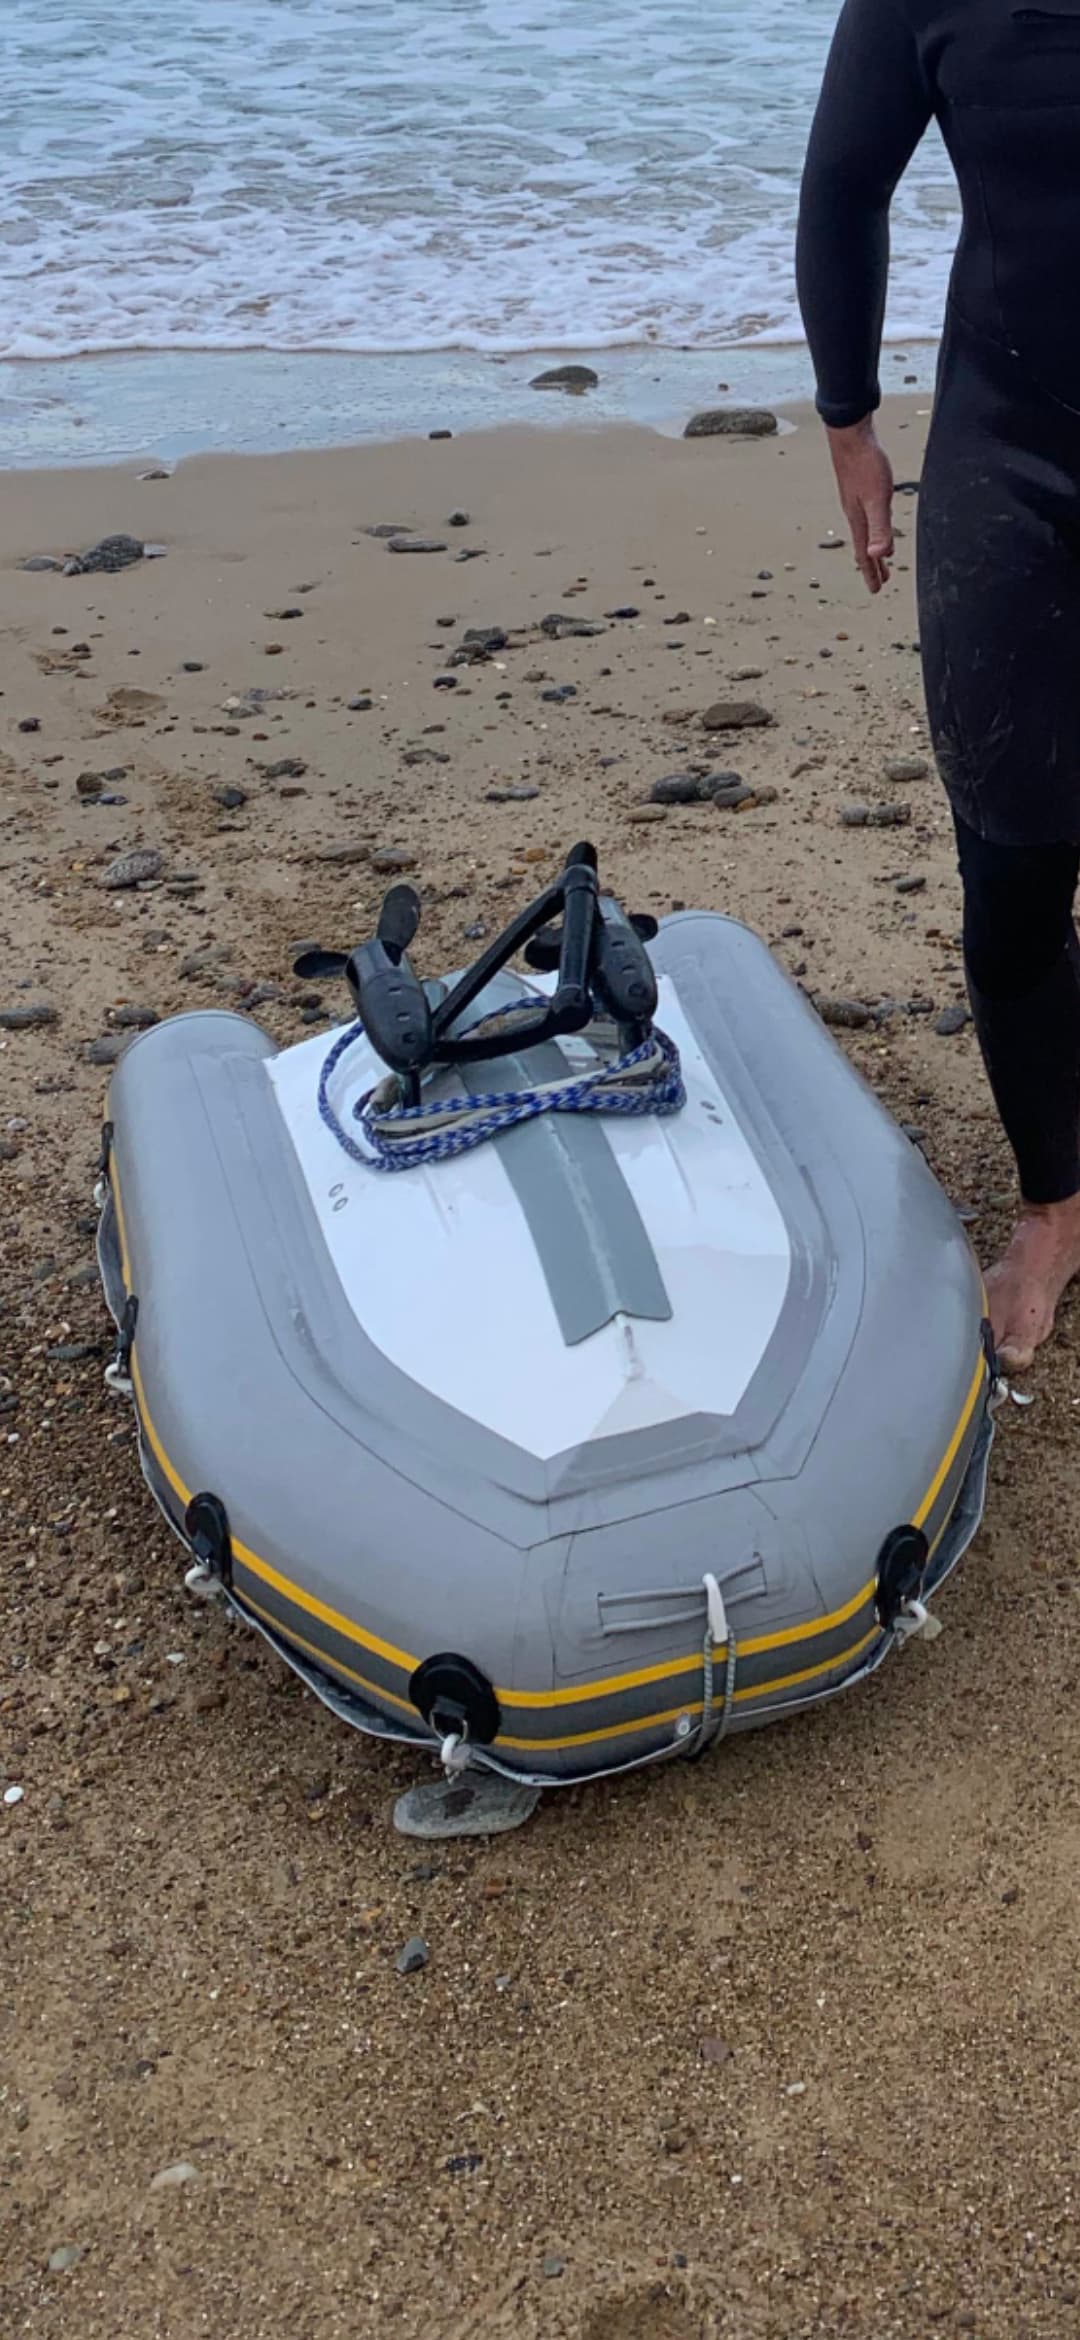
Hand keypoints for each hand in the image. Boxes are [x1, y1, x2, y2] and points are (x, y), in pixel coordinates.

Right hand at [825, 418, 893, 592]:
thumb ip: (879, 528)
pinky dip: (873, 527)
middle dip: (873, 565)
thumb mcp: (877, 498)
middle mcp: (855, 513)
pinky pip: (867, 516)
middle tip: (881, 581)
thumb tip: (879, 556)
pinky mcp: (860, 487)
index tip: (877, 590)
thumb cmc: (865, 464)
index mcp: (859, 520)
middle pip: (865, 546)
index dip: (872, 573)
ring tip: (880, 556)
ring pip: (866, 532)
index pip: (865, 554)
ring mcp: (856, 501)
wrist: (850, 435)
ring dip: (872, 547)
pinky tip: (878, 519)